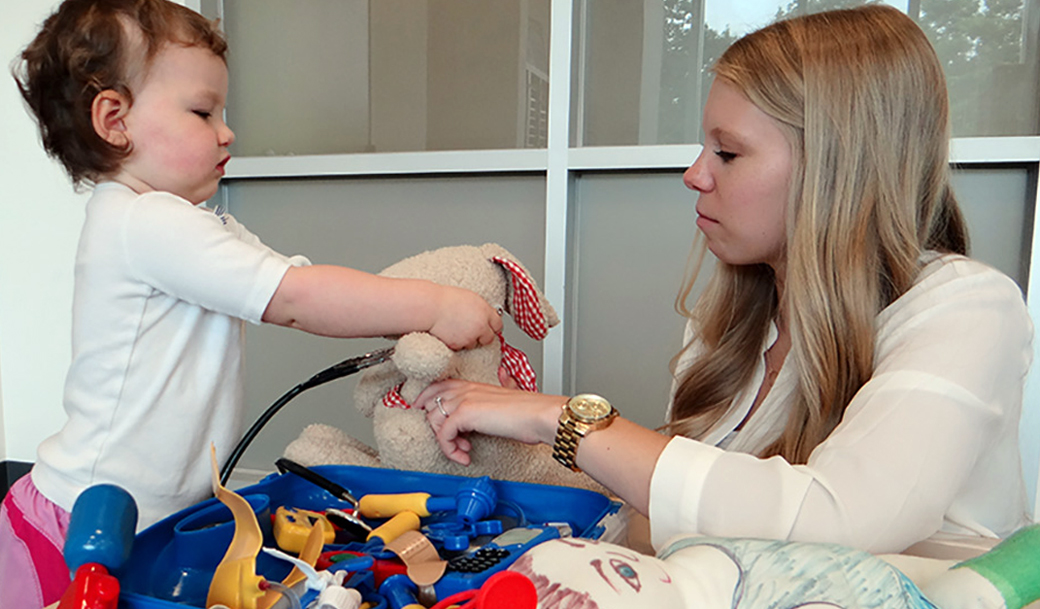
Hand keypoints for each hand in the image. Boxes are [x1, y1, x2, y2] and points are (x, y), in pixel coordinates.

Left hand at [416, 380, 564, 465]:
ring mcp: (463, 399)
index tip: (424, 415)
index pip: (437, 386)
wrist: (539, 416)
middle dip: (435, 427)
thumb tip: (489, 401)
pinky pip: (443, 434)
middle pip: (430, 404)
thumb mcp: (503, 403)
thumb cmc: (527, 413)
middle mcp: (465, 388)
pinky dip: (450, 449)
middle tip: (453, 443)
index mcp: (473, 384)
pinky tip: (465, 456)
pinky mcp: (464, 412)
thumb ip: (490, 401)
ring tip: (464, 451)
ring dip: (445, 441)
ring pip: (433, 419)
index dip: (425, 399)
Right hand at [428, 286, 502, 349]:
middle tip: (474, 331)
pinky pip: (461, 347)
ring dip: (468, 340)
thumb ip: (481, 308)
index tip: (490, 327)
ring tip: (457, 329)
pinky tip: (450, 333)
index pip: (498, 324)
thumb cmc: (445, 299)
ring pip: (474, 344)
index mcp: (484, 311)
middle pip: (490, 338)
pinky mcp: (459, 345)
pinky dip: (457, 343)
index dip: (493, 326)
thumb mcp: (469, 298)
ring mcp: (470, 336)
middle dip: (483, 336)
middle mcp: (480, 325)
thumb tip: (486, 315)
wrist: (429, 307)